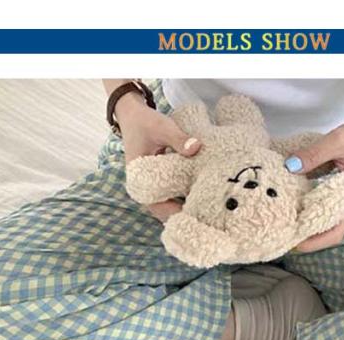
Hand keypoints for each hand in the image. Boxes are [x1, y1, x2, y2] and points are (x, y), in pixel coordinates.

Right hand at [116, 92, 201, 221]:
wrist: (133, 116)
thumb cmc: (145, 122)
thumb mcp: (162, 127)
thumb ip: (179, 139)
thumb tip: (197, 148)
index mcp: (140, 180)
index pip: (158, 207)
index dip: (176, 215)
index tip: (196, 217)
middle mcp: (145, 188)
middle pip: (166, 213)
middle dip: (185, 217)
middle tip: (208, 220)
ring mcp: (153, 187)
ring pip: (171, 207)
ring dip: (187, 210)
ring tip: (209, 214)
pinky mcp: (161, 182)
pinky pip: (174, 197)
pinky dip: (187, 199)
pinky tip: (205, 199)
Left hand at [286, 113, 343, 251]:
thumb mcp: (338, 140)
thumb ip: (314, 154)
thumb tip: (289, 166)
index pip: (335, 232)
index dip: (314, 242)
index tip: (294, 243)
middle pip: (329, 231)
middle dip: (307, 235)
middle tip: (284, 233)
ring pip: (328, 221)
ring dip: (309, 223)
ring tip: (286, 222)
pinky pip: (327, 208)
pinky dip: (311, 208)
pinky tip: (295, 204)